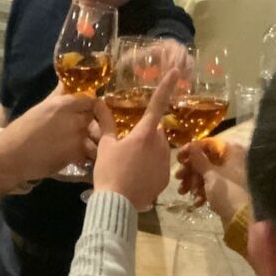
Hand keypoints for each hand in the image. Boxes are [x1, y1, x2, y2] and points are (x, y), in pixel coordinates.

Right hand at [0, 86, 95, 179]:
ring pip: (94, 136)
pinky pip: (88, 153)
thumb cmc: (22, 130)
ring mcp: (76, 137)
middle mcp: (73, 119)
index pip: (90, 99)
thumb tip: (66, 82)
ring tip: (79, 144)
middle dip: (91, 122)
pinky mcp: (75, 155)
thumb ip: (58, 95)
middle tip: (83, 128)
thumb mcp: (40, 107)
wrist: (12, 155)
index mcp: (63, 104)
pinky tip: (74, 156)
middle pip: (95, 117)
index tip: (87, 110)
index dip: (90, 105)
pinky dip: (84, 155)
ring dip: (89, 139)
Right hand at [93, 70, 176, 210]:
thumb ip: (106, 123)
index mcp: (144, 134)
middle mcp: (159, 145)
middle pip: (156, 131)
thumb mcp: (105, 145)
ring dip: (150, 150)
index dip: (166, 87)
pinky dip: (151, 167)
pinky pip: (160, 166)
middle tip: (128, 145)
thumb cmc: (109, 171)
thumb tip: (99, 103)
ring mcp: (165, 163)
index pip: (157, 105)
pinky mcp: (166, 178)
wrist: (117, 203)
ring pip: (160, 148)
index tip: (176, 72)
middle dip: (146, 134)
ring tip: (131, 164)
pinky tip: (137, 176)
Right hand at [175, 140, 250, 227]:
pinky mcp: (227, 190)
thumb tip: (191, 143)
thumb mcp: (210, 174)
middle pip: (206, 160)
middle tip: (178, 177)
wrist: (241, 220)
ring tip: (182, 192)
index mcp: (231, 152)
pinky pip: (212, 186)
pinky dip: (202, 192)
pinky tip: (197, 202)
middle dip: (190, 170)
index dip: (192, 150)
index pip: (209, 144)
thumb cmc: (227, 192)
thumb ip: (199, 159)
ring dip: (193, 182)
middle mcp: (232, 161)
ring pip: (207, 174)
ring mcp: (230, 176)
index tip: (179, 158)